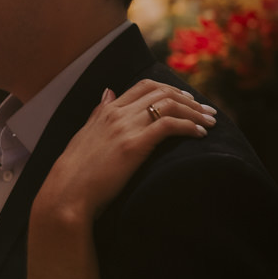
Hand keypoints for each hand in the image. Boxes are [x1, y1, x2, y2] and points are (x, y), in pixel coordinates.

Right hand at [32, 80, 215, 222]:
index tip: (187, 98)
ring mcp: (125, 127)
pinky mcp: (134, 145)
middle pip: (161, 92)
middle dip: (189, 99)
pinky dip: (189, 126)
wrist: (67, 192)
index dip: (170, 89)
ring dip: (194, 112)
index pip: (144, 86)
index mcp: (107, 110)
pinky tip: (200, 134)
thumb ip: (99, 112)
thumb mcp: (86, 134)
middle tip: (207, 110)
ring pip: (169, 105)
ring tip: (210, 123)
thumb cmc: (76, 171)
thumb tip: (109, 92)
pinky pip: (169, 126)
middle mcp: (117, 113)